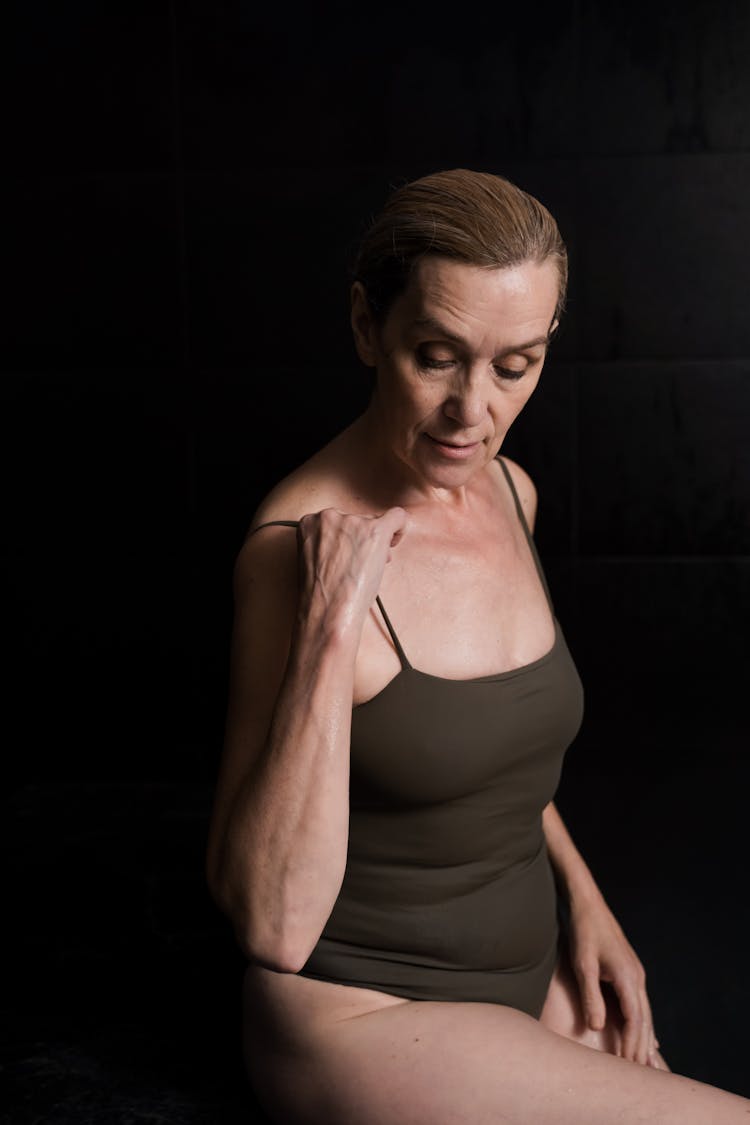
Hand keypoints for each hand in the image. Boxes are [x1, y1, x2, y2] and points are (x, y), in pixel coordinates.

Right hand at [297, 507, 406, 635]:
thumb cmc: (321, 593)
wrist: (329, 610)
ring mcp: (353, 522)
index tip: (350, 553)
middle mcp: (330, 516)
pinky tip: (395, 541)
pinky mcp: (375, 531)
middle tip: (363, 565)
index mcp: (310, 522)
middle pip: (358, 520)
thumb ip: (329, 544)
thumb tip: (354, 541)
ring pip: (375, 523)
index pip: (338, 520)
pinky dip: (400, 528)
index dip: (347, 538)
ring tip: (370, 568)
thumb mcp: (314, 559)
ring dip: (377, 544)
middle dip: (364, 540)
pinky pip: (398, 517)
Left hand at [567, 894, 658, 1067]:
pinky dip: (641, 1022)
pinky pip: (638, 1002)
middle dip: (641, 1046)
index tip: (627, 1065)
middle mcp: (636, 976)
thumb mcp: (582, 964)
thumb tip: (595, 1027)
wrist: (587, 903)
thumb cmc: (582, 931)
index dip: (631, 1043)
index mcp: (627, 976)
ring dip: (643, 1036)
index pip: (635, 1019)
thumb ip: (590, 996)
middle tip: (639, 1074)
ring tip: (643, 1062)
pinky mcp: (628, 970)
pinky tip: (643, 1033)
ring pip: (643, 1011)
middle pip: (644, 1019)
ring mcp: (634, 972)